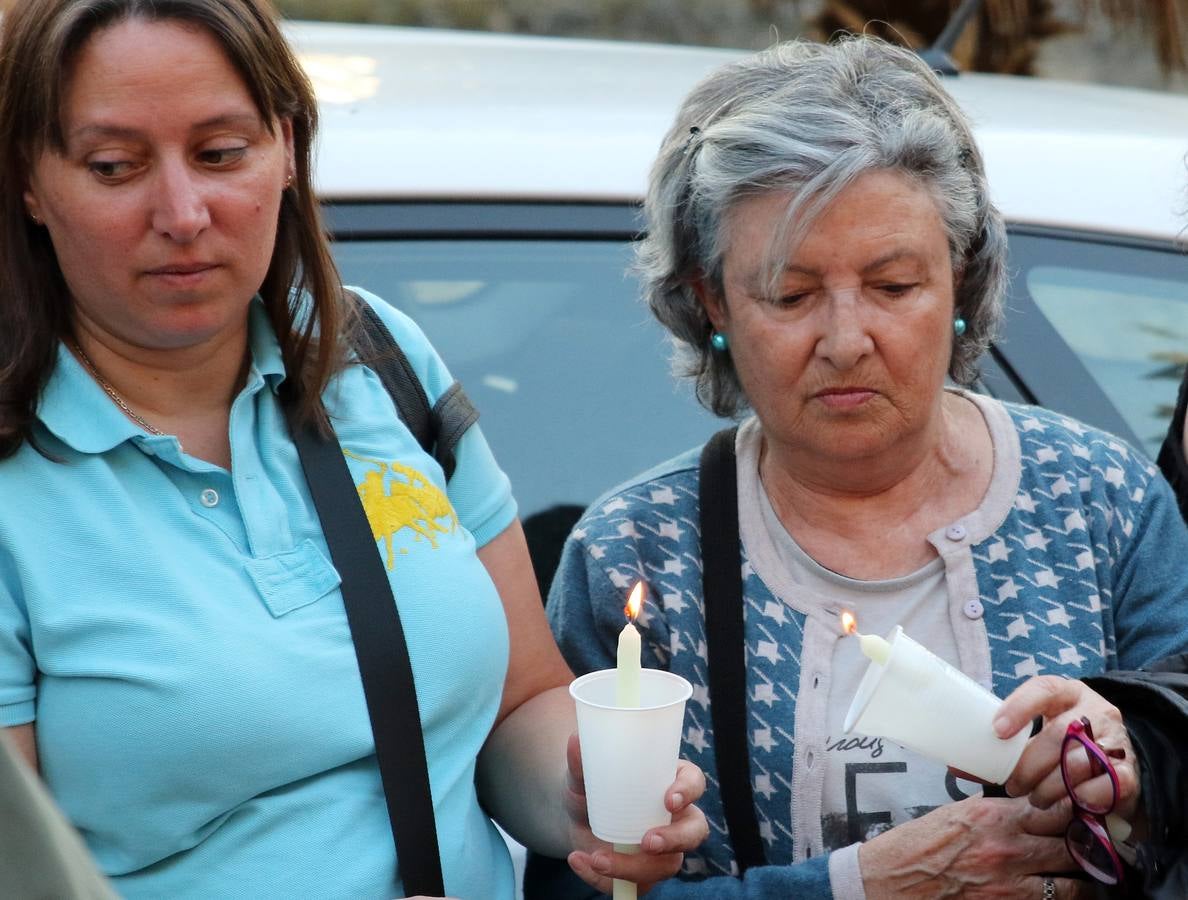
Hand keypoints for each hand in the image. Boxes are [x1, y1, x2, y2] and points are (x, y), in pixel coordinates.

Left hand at [562, 733, 708, 893]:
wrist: (576, 816)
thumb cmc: (592, 785)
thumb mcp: (584, 774)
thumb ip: (581, 761)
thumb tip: (576, 739)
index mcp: (670, 781)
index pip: (694, 782)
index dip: (687, 791)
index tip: (669, 800)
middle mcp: (675, 817)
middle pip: (694, 830)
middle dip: (675, 839)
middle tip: (647, 841)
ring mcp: (664, 848)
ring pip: (668, 864)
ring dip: (634, 867)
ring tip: (597, 858)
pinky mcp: (645, 873)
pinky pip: (637, 886)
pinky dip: (607, 880)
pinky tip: (579, 861)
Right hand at [859, 795, 1084, 897]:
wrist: (892, 881)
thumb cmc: (915, 846)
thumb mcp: (953, 814)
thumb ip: (990, 810)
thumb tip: (1017, 804)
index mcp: (992, 815)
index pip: (1052, 806)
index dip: (1075, 808)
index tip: (1086, 808)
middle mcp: (1008, 847)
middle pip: (1070, 842)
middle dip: (1087, 843)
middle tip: (1100, 843)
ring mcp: (1011, 882)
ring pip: (1073, 882)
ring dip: (1085, 878)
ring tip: (1094, 875)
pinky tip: (1071, 896)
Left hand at [996, 676, 1139, 820]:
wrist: (1115, 759)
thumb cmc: (1065, 742)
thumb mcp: (1040, 731)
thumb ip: (1007, 744)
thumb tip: (958, 764)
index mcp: (1067, 692)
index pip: (1043, 689)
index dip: (1019, 707)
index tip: (997, 730)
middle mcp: (1094, 711)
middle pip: (1057, 734)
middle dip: (1029, 765)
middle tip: (1013, 785)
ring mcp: (1115, 740)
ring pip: (1078, 763)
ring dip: (1051, 787)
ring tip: (1037, 799)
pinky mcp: (1128, 771)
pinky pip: (1104, 787)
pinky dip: (1081, 798)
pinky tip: (1069, 804)